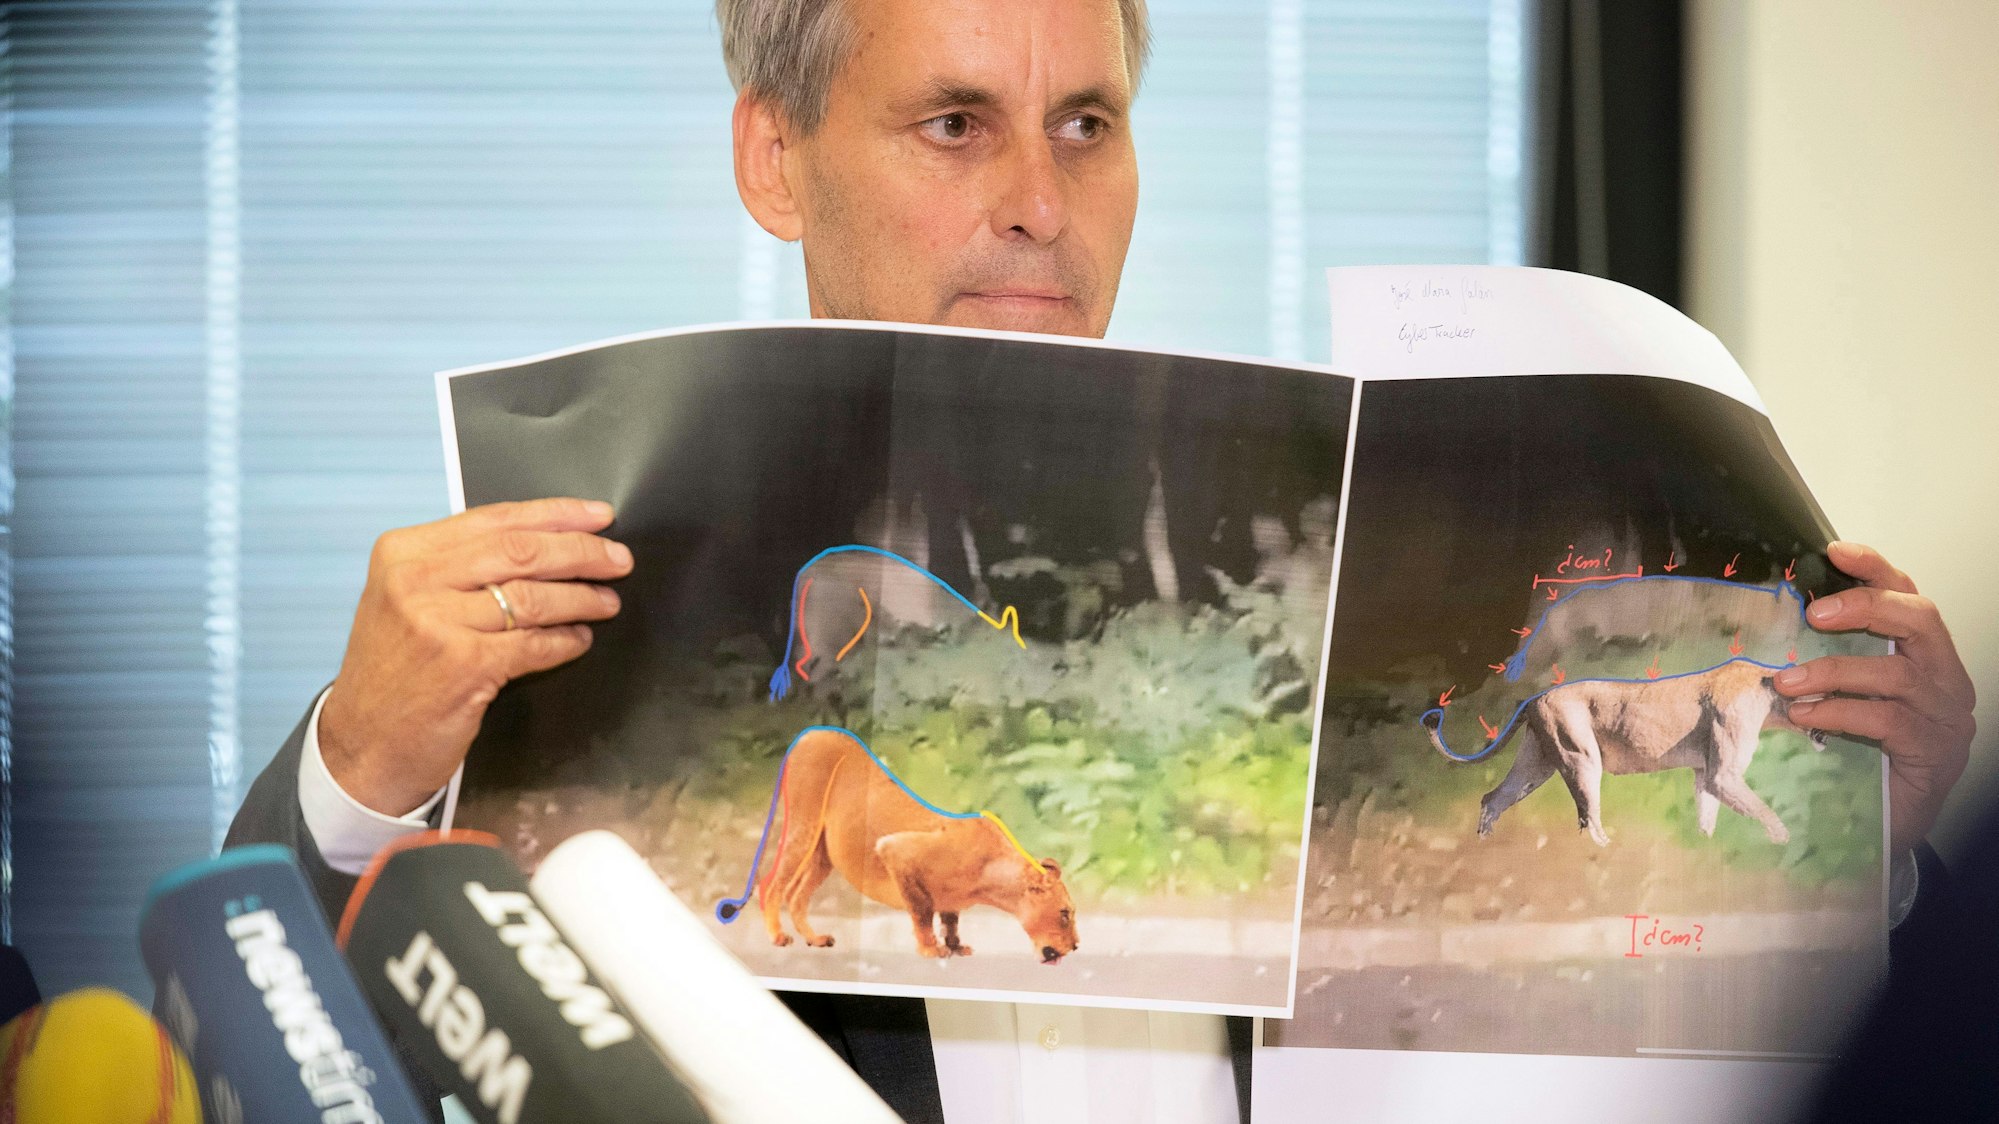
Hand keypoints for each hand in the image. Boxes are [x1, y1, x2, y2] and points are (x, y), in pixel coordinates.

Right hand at [319, 498, 632, 814]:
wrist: (362, 744)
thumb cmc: (394, 671)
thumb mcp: (406, 600)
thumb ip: (459, 567)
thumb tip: (543, 541)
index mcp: (403, 552)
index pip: (495, 519)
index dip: (556, 515)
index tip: (597, 516)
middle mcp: (415, 581)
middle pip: (521, 551)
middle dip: (581, 552)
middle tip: (618, 559)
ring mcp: (437, 623)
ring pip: (532, 597)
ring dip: (581, 598)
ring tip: (607, 601)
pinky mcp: (463, 666)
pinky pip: (533, 644)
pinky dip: (564, 641)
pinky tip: (580, 639)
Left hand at [1774, 541, 1975, 854]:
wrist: (1890, 823)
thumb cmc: (1866, 749)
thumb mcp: (1849, 695)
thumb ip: (1832, 658)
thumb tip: (1774, 622)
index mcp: (1925, 654)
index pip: (1909, 596)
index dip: (1876, 568)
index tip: (1834, 549)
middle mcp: (1946, 677)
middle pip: (1920, 620)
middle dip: (1866, 607)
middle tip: (1814, 614)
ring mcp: (1947, 716)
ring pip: (1897, 674)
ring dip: (1835, 670)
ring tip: (1786, 681)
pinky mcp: (1935, 752)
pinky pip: (1888, 720)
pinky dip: (1841, 712)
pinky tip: (1806, 716)